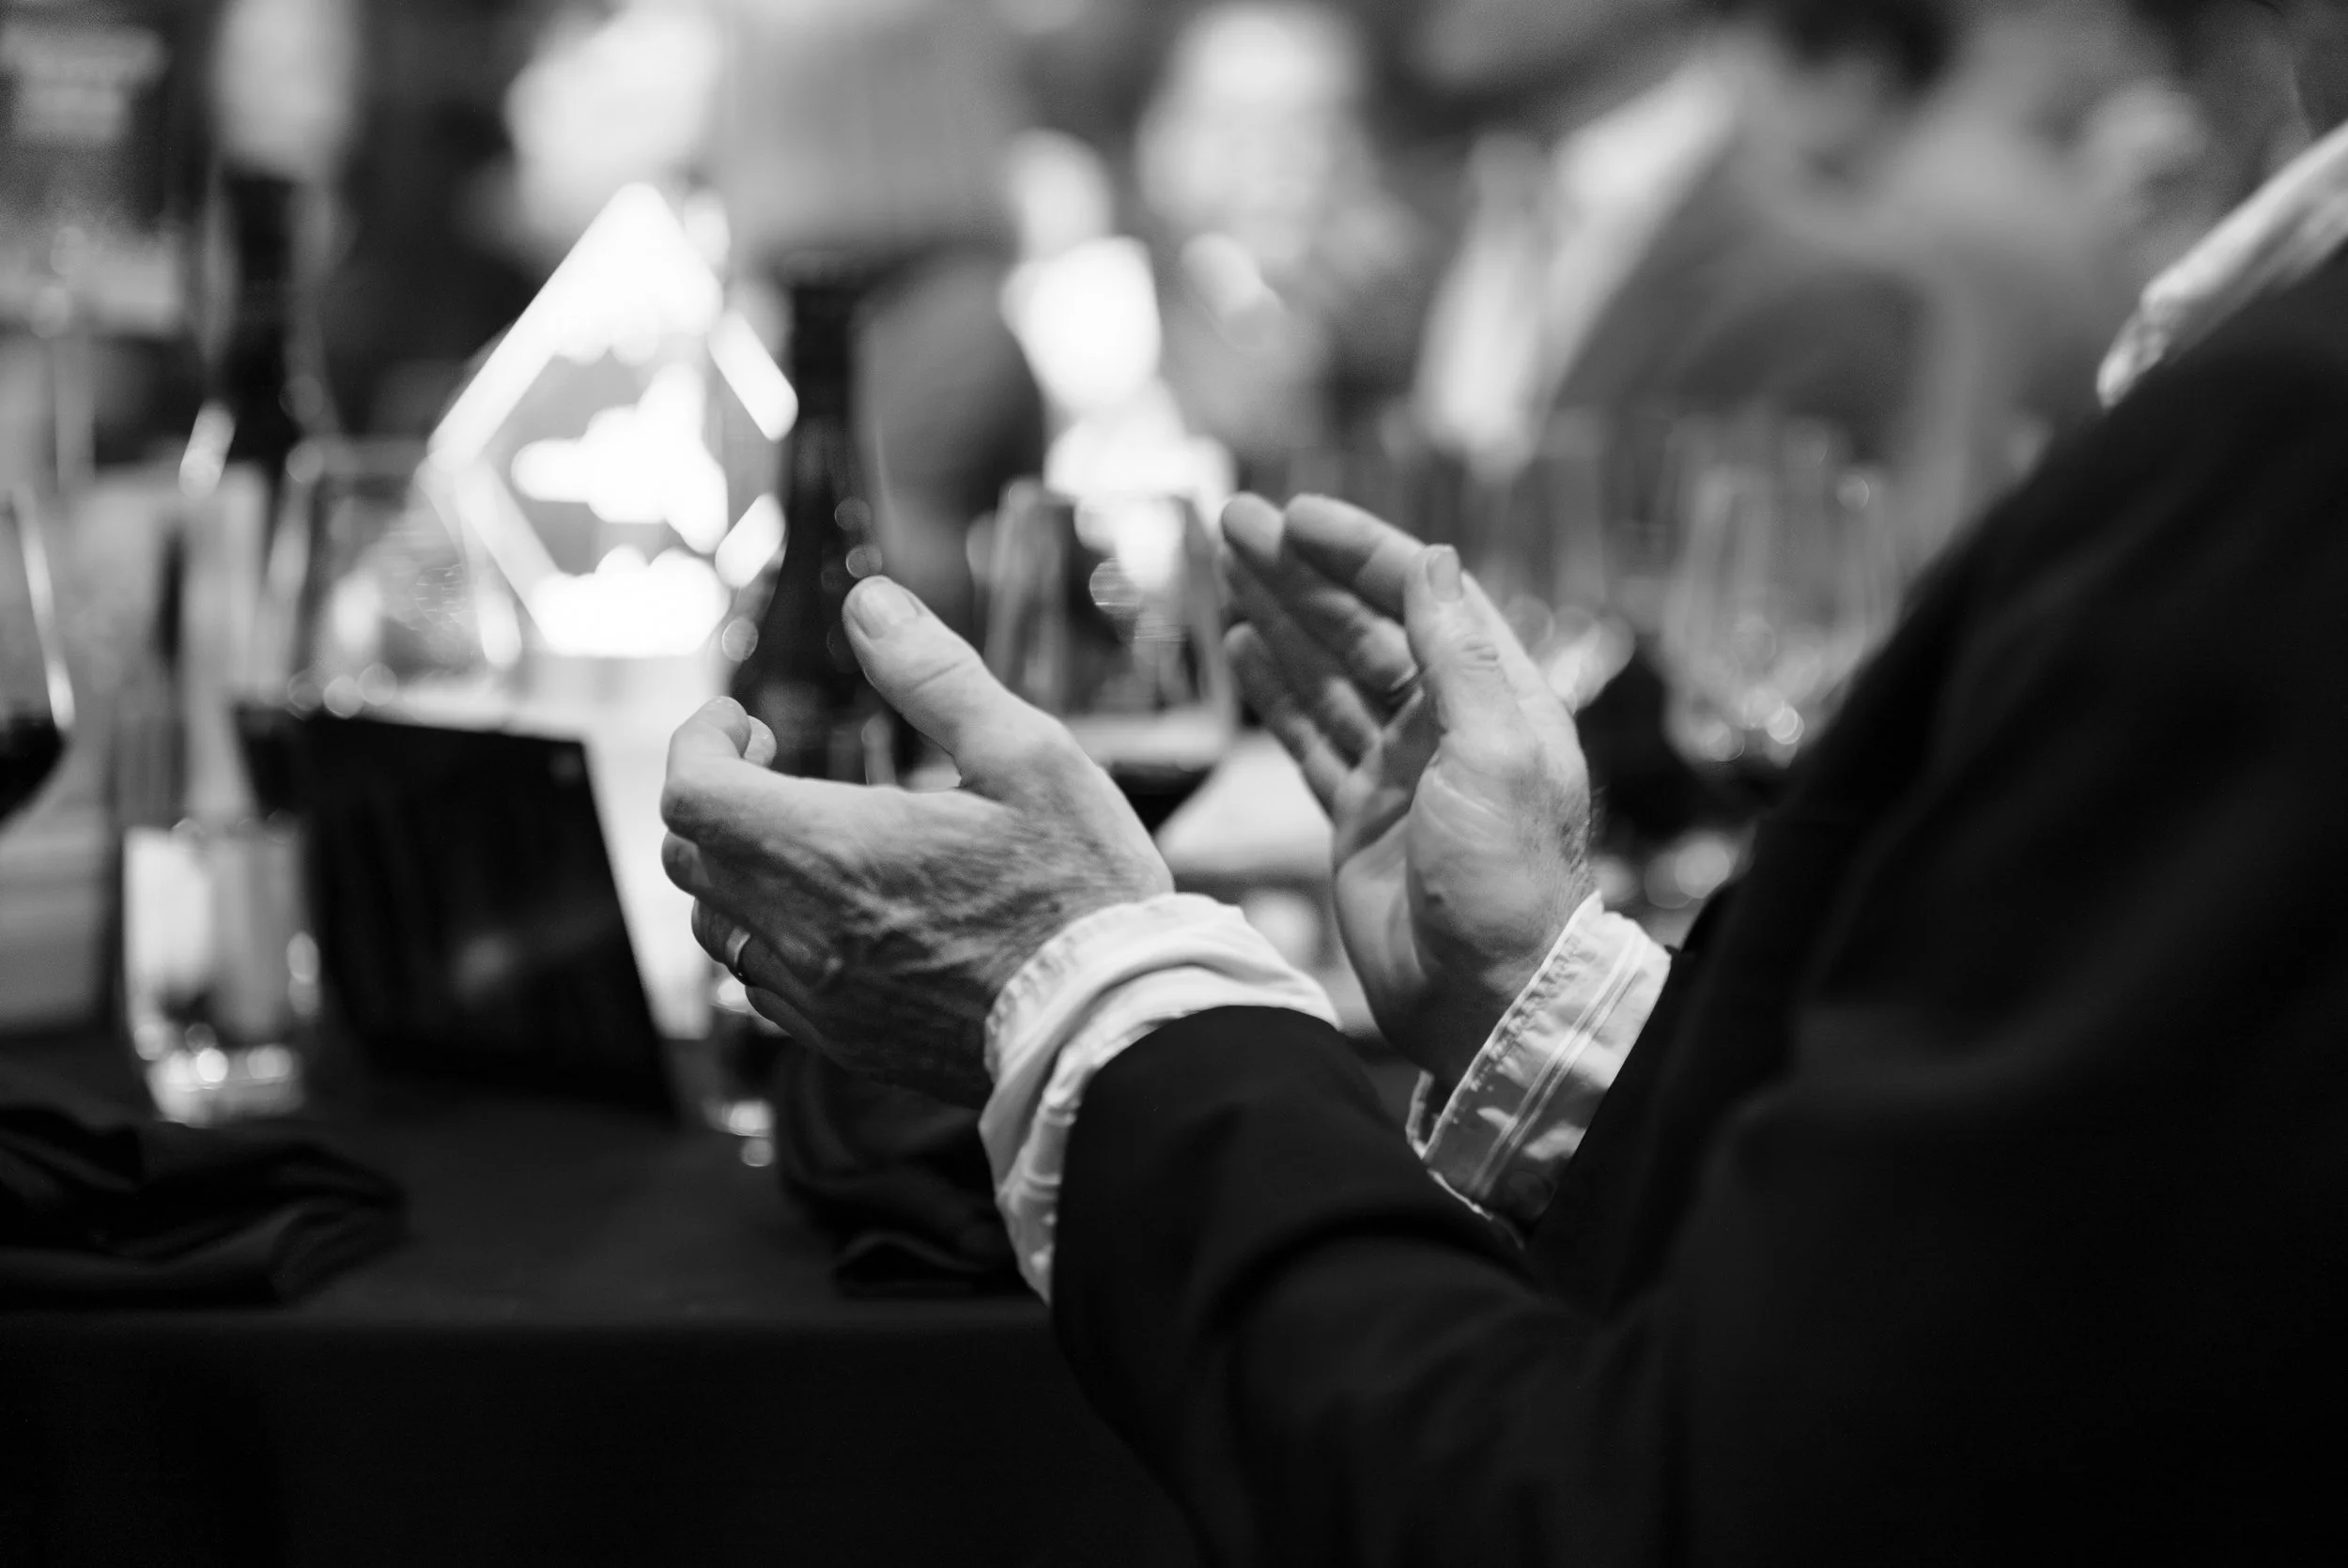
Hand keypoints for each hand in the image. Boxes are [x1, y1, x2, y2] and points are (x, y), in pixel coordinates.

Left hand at [660, 579, 1171, 1107]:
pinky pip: (764, 989)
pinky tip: (837, 915)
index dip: (700, 743)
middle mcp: (805, 933)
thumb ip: (936, 676)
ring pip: (721, 929)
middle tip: (774, 767)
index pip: (693, 795)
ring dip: (740, 872)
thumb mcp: (1028, 755)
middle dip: (717, 798)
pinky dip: (772, 938)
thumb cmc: (1083, 888)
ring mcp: (822, 1000)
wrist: (1114, 1025)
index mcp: (834, 851)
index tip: (747, 723)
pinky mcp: (847, 1044)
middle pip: (692, 859)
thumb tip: (870, 603)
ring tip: (806, 840)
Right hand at [1223, 494, 1596, 1089]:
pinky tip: (1244, 650)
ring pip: (1327, 675)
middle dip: (1300, 573)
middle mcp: (1444, 725)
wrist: (1487, 998)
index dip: (1357, 551)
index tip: (1296, 516)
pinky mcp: (1358, 818)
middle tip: (1234, 522)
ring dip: (1281, 619)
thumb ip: (1460, 656)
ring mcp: (1397, 772)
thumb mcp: (1496, 753)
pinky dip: (1276, 694)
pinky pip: (1309, 738)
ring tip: (1227, 567)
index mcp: (1493, 697)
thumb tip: (1432, 560)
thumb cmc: (1506, 881)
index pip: (1418, 596)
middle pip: (1361, 626)